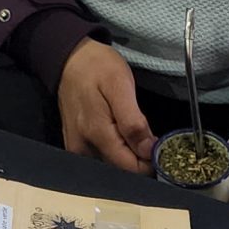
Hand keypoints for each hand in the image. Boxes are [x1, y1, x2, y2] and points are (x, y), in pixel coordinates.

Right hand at [58, 40, 153, 172]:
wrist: (69, 58)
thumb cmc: (97, 67)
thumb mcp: (120, 85)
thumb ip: (133, 121)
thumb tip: (148, 151)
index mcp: (96, 133)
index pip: (130, 168)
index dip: (149, 161)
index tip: (159, 145)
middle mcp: (83, 148)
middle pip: (120, 170)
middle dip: (139, 158)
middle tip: (147, 135)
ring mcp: (76, 148)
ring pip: (111, 167)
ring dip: (127, 156)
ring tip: (133, 134)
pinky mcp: (74, 146)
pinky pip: (100, 159)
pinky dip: (115, 152)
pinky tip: (120, 136)